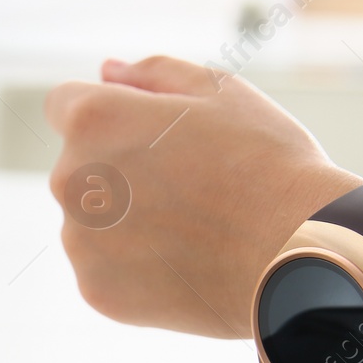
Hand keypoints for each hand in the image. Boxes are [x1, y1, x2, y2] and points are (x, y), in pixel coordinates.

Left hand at [44, 55, 362, 338]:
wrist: (296, 255)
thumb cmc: (266, 163)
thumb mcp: (219, 91)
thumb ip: (151, 73)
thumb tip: (105, 72)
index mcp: (92, 120)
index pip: (65, 104)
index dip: (112, 112)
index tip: (153, 134)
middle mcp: (70, 180)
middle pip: (78, 166)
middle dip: (119, 167)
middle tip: (190, 184)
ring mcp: (79, 242)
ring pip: (91, 221)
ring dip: (125, 220)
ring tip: (193, 228)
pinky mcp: (97, 290)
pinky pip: (106, 269)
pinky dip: (136, 267)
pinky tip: (186, 264)